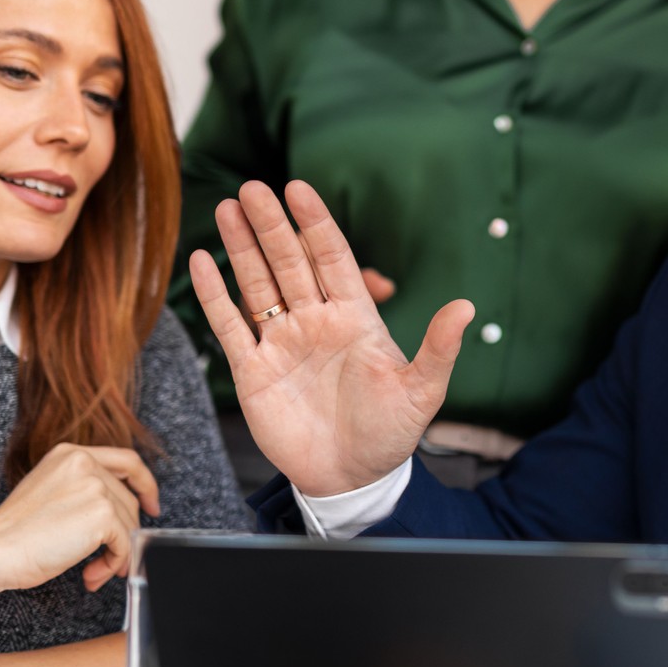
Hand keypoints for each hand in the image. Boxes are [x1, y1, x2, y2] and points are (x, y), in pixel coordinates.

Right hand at [0, 444, 159, 593]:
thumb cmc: (14, 533)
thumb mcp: (51, 493)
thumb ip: (83, 490)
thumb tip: (124, 513)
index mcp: (71, 454)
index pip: (127, 461)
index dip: (145, 484)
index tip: (151, 505)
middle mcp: (85, 463)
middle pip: (128, 501)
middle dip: (123, 535)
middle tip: (107, 562)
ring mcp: (95, 486)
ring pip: (129, 524)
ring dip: (115, 554)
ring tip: (93, 573)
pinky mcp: (102, 514)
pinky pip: (125, 544)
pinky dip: (114, 564)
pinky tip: (91, 576)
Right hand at [187, 180, 472, 497]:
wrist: (352, 479)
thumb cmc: (390, 434)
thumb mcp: (421, 392)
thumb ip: (438, 349)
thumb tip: (467, 308)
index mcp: (355, 318)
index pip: (332, 258)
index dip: (315, 224)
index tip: (298, 189)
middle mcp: (315, 322)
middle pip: (289, 263)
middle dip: (271, 226)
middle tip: (253, 187)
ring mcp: (282, 344)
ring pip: (257, 285)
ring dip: (240, 248)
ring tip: (226, 207)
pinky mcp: (253, 372)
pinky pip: (229, 327)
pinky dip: (214, 295)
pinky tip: (200, 260)